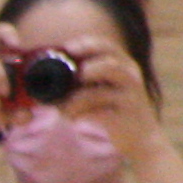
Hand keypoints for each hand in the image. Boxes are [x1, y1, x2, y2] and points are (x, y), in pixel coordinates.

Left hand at [36, 33, 166, 160]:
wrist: (141, 138)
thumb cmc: (114, 109)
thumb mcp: (103, 89)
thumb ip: (82, 80)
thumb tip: (42, 80)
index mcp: (124, 65)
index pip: (107, 46)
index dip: (87, 44)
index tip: (67, 47)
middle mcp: (130, 77)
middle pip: (110, 64)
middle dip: (87, 67)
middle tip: (71, 74)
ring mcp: (130, 97)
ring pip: (101, 92)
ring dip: (77, 98)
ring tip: (63, 106)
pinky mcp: (126, 117)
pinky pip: (99, 114)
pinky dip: (80, 115)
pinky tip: (71, 118)